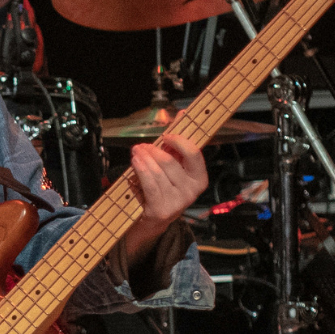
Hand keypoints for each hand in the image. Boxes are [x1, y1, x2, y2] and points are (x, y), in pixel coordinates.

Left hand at [121, 135, 207, 264]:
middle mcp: (192, 190)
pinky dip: (140, 170)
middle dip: (153, 150)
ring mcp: (178, 201)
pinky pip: (149, 184)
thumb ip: (176, 143)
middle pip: (170, 161)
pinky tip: (135, 162)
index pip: (194, 154)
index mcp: (200, 178)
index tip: (166, 135)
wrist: (152, 219)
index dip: (179, 141)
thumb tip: (181, 114)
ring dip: (143, 158)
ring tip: (135, 152)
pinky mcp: (162, 209)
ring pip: (157, 171)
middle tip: (141, 146)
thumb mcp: (173, 166)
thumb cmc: (163, 187)